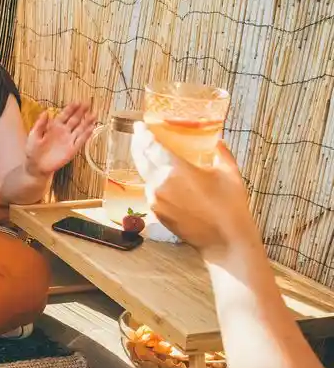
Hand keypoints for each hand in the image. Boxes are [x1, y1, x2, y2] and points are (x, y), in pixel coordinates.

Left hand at [24, 101, 96, 176]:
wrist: (36, 166)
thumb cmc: (33, 151)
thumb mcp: (34, 136)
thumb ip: (40, 124)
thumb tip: (46, 112)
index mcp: (54, 127)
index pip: (64, 115)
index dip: (71, 108)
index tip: (77, 102)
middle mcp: (63, 132)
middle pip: (74, 120)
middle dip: (81, 112)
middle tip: (88, 104)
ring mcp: (69, 140)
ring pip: (80, 129)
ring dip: (87, 122)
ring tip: (94, 114)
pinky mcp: (72, 150)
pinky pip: (81, 141)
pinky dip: (86, 135)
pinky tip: (92, 128)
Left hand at [131, 121, 259, 254]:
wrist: (225, 241)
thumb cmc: (230, 206)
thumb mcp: (229, 173)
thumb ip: (220, 153)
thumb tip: (218, 141)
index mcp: (175, 170)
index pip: (150, 146)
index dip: (143, 134)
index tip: (139, 126)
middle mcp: (159, 184)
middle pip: (141, 159)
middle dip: (138, 146)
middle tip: (139, 136)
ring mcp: (156, 200)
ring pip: (145, 176)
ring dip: (146, 164)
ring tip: (152, 156)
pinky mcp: (157, 213)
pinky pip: (151, 192)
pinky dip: (153, 182)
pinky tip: (162, 179)